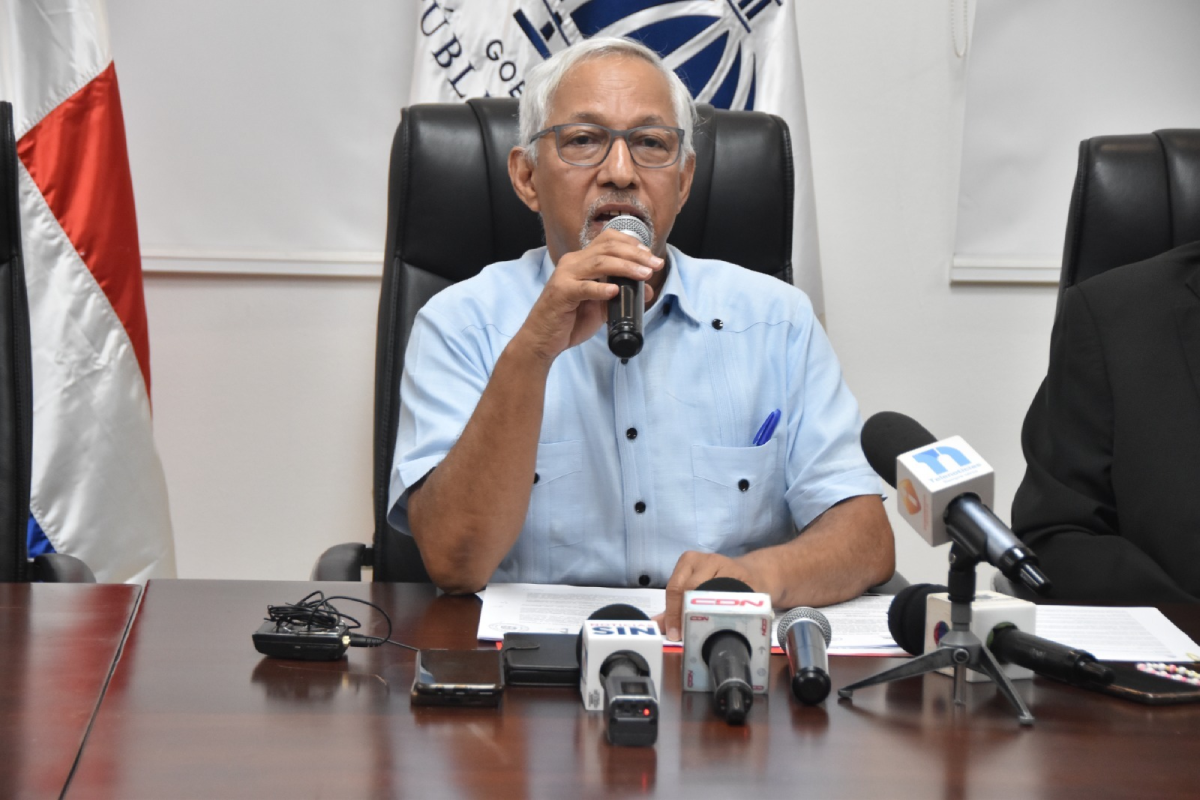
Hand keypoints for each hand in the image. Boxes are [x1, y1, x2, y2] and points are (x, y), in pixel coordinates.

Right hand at [517, 229, 663, 361]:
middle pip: (607, 248)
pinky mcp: (561, 293)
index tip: (650, 256)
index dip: (631, 244)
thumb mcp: (601, 306)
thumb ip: (621, 295)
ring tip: (643, 275)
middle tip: (655, 265)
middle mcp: (573, 263)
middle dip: (635, 255)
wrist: (543, 339)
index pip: (608, 240)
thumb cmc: (570, 320)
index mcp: (581, 261)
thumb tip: (646, 290)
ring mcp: (565, 276)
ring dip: (625, 267)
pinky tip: (614, 291)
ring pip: (599, 263)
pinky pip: (583, 287)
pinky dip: (600, 288)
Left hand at [653, 551, 767, 642]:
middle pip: (690, 588)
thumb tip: (657, 625)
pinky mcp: (745, 576)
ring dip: (706, 614)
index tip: (675, 634)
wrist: (749, 574)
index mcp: (688, 561)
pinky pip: (732, 598)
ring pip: (711, 593)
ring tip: (704, 631)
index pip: (675, 588)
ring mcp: (727, 565)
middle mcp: (706, 559)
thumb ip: (673, 608)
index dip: (673, 612)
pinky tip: (724, 622)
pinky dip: (726, 611)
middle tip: (688, 634)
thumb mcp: (691, 590)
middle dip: (687, 614)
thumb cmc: (715, 583)